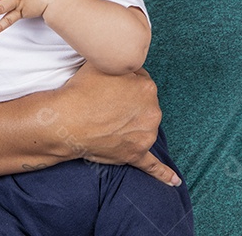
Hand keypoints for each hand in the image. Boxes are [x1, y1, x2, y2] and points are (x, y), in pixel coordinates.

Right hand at [54, 64, 180, 186]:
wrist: (66, 120)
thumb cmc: (82, 90)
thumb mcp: (104, 62)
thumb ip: (121, 60)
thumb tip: (124, 58)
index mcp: (148, 87)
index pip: (140, 82)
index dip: (123, 84)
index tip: (109, 88)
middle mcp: (152, 111)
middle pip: (144, 105)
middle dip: (129, 104)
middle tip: (105, 104)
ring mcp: (145, 135)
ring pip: (144, 127)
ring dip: (132, 126)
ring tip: (108, 122)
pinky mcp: (136, 154)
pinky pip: (154, 166)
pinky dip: (164, 174)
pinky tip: (175, 182)